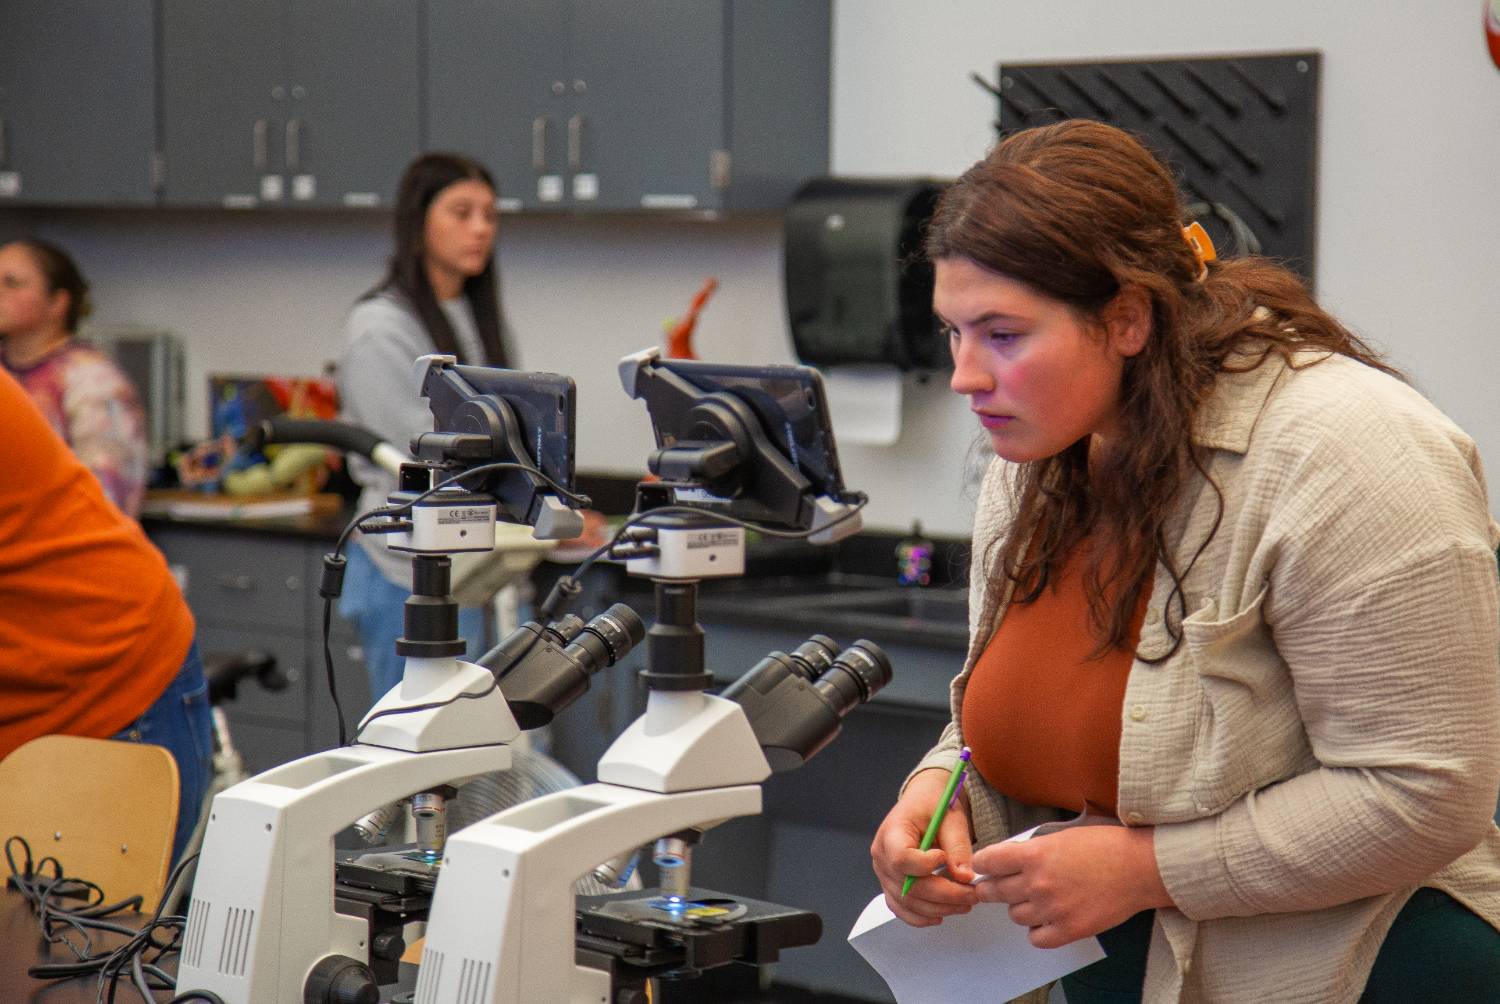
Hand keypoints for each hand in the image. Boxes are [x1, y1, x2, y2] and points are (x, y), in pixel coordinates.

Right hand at [870, 768, 977, 926]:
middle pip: (908, 886)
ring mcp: (884, 874)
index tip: (945, 858)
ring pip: (908, 902)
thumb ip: (957, 847)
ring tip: (965, 902)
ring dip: (939, 908)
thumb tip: (964, 878)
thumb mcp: (950, 818)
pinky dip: (921, 916)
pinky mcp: (891, 885)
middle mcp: (881, 857)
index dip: (925, 865)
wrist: (923, 803)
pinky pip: (902, 908)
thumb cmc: (933, 805)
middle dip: (944, 895)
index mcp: (891, 833)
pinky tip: (941, 914)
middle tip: (972, 894)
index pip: (901, 859)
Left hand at [971, 824, 1172, 947]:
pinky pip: (1036, 938)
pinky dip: (1038, 930)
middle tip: (994, 887)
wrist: (1139, 868)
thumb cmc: (1105, 845)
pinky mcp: (1069, 930)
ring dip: (1020, 907)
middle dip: (991, 888)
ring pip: (1015, 915)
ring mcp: (1052, 909)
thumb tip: (1006, 859)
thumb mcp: (1061, 836)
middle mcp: (1038, 882)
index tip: (983, 866)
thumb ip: (1031, 849)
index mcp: (1034, 854)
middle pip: (994, 892)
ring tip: (1036, 899)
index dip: (982, 864)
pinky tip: (1048, 918)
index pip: (987, 861)